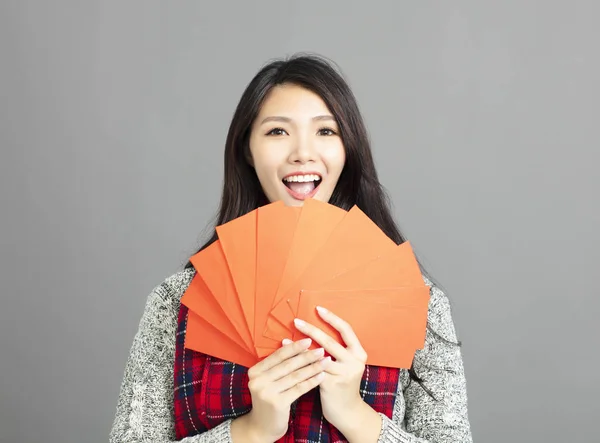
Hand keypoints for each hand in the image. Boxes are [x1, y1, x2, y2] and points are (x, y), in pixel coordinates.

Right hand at [230, 338, 328, 442]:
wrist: (262, 426)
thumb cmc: (270, 399)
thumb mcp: (268, 381)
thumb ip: (277, 366)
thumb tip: (296, 345)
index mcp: (254, 371)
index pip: (277, 356)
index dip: (294, 347)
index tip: (309, 340)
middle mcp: (258, 381)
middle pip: (287, 365)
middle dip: (306, 356)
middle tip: (321, 349)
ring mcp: (267, 392)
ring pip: (295, 376)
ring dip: (312, 367)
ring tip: (325, 361)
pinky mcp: (278, 403)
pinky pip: (299, 389)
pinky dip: (312, 381)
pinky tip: (322, 376)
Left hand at [293, 307, 381, 441]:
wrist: (348, 412)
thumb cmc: (342, 384)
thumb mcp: (346, 364)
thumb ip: (337, 350)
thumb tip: (314, 331)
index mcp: (359, 352)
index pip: (346, 329)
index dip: (332, 318)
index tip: (318, 309)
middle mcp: (354, 361)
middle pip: (329, 340)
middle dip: (310, 329)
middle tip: (296, 321)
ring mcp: (344, 373)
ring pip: (318, 355)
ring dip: (299, 347)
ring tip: (286, 339)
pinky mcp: (332, 384)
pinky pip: (312, 370)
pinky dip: (299, 362)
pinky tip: (288, 359)